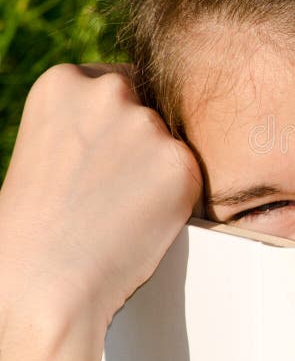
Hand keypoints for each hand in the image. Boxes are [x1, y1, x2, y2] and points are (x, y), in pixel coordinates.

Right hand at [0, 64, 201, 360]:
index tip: (104, 154)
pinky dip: (176, 194)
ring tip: (120, 206)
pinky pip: (190, 172)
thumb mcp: (50, 143)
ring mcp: (147, 125)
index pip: (121, 82)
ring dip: (159, 166)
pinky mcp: (181, 162)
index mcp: (65, 79)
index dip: (118, 122)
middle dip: (142, 138)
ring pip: (172, 140)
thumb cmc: (38, 221)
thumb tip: (142, 111)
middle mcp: (109, 91)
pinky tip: (140, 217)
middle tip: (115, 184)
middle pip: (151, 104)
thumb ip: (92, 118)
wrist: (43, 280)